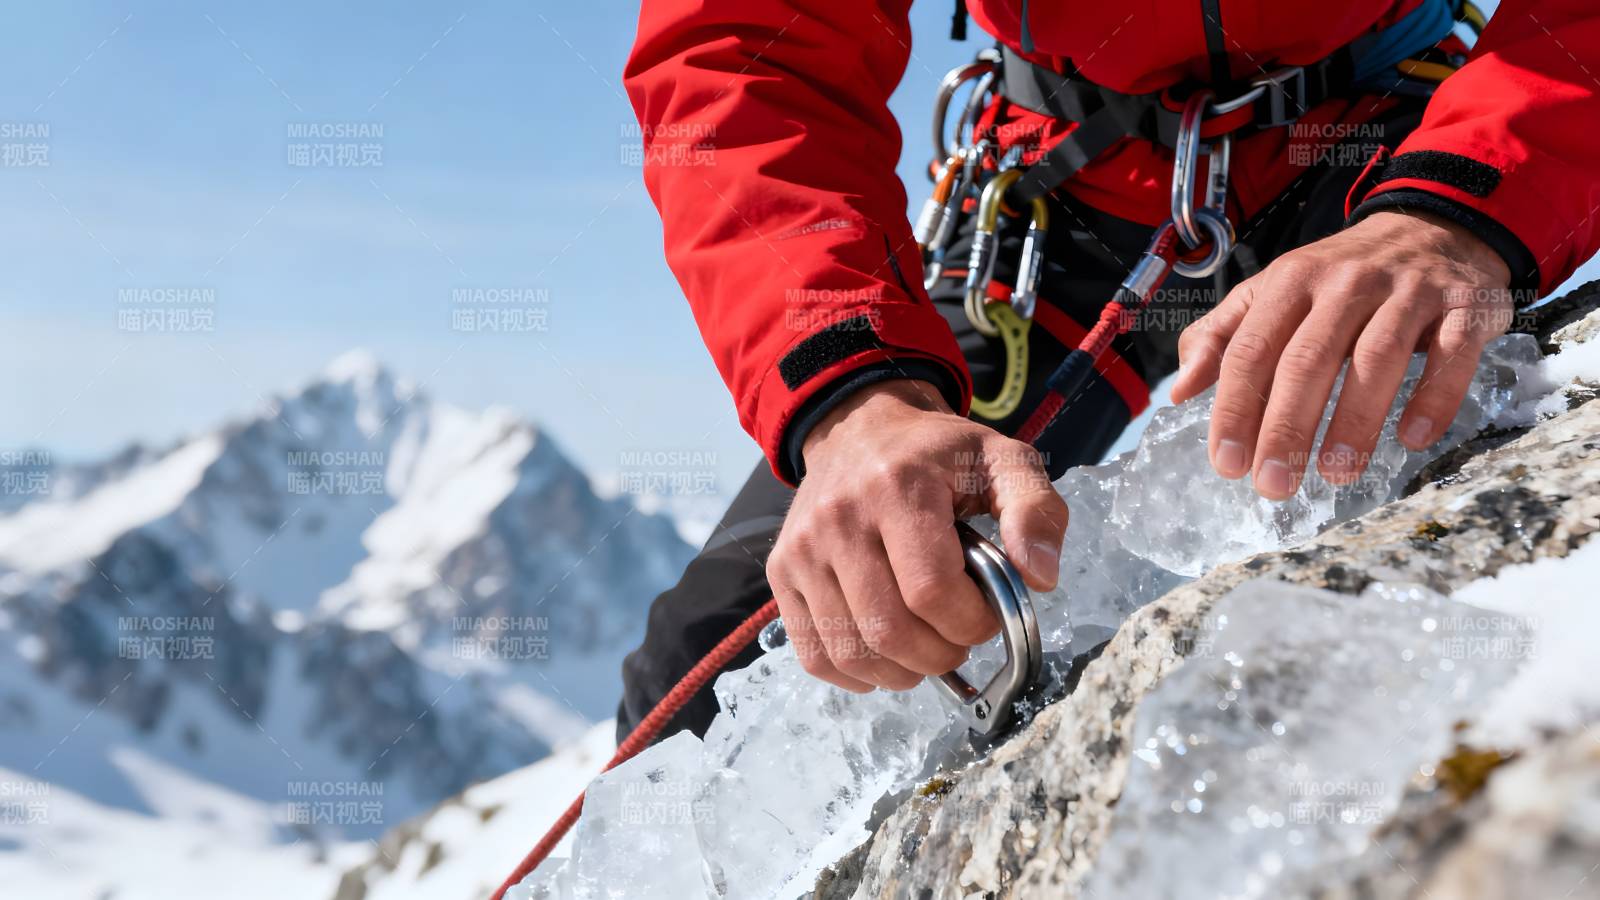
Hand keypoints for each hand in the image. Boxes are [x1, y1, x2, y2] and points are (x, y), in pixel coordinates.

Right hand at [766, 379, 1067, 691]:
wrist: (859, 428)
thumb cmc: (938, 453)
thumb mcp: (1002, 459)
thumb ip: (1035, 511)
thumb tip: (1040, 579)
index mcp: (898, 488)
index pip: (932, 590)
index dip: (970, 622)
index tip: (987, 615)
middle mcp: (839, 519)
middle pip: (890, 630)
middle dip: (940, 655)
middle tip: (958, 640)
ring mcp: (803, 549)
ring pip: (852, 651)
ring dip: (902, 672)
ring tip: (926, 651)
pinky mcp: (783, 572)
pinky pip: (815, 653)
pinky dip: (855, 674)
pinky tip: (885, 658)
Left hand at [1171, 209, 1513, 499]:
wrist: (1433, 228)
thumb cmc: (1338, 279)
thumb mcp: (1272, 293)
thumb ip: (1221, 338)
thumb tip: (1178, 392)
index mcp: (1290, 282)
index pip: (1252, 350)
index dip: (1235, 409)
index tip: (1226, 464)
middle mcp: (1345, 283)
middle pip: (1308, 359)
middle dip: (1286, 427)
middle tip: (1273, 485)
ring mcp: (1408, 292)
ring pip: (1377, 359)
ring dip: (1354, 422)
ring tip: (1335, 474)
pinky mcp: (1463, 307)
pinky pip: (1450, 353)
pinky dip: (1434, 396)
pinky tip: (1414, 437)